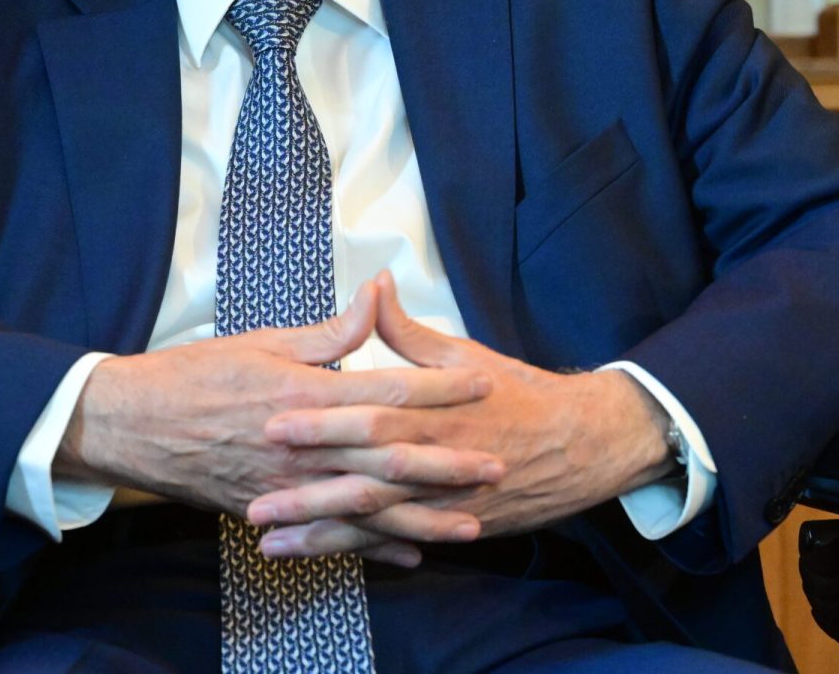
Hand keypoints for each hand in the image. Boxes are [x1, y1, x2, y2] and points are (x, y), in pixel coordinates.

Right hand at [57, 278, 505, 565]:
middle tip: (498, 464)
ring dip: (423, 518)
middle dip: (449, 463)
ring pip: (370, 509)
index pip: (390, 392)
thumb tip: (375, 297)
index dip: (441, 387)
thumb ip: (328, 332)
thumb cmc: (195, 374)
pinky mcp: (272, 512)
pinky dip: (373, 548)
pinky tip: (410, 556)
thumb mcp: (263, 341)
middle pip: (391, 458)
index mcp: (307, 396)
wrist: (133, 425)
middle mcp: (305, 448)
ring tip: (470, 523)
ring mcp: (289, 488)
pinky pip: (332, 537)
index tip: (483, 381)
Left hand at [248, 273, 675, 559]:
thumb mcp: (463, 353)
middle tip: (256, 497)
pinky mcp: (453, 525)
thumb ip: (408, 330)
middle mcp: (436, 459)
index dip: (321, 423)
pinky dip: (360, 551)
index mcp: (433, 411)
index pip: (368, 415)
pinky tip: (320, 554)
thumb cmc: (517, 392)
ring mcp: (444, 499)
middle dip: (308, 491)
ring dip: (322, 531)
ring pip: (375, 520)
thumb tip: (376, 284)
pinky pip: (397, 541)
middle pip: (364, 477)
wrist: (582, 443)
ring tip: (271, 538)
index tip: (273, 423)